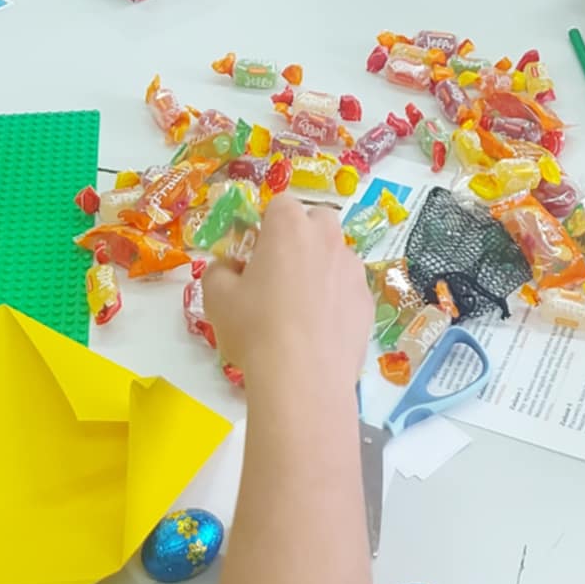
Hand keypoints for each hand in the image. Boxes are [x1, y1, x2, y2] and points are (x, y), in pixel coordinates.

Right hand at [202, 194, 370, 390]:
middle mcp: (327, 238)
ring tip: (301, 309)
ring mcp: (353, 270)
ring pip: (336, 257)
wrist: (304, 378)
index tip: (255, 253)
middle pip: (317, 222)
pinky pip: (349, 291)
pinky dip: (337, 302)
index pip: (280, 204)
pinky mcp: (367, 302)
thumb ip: (219, 271)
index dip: (266, 225)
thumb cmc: (255, 328)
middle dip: (302, 237)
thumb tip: (229, 268)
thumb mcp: (217, 298)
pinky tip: (320, 332)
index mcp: (289, 226)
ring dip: (321, 270)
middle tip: (281, 273)